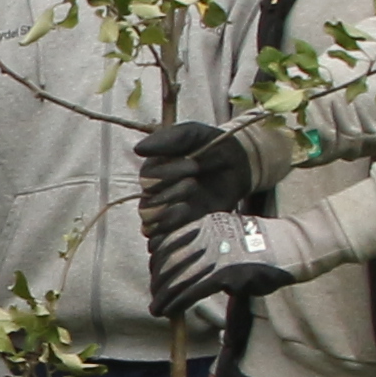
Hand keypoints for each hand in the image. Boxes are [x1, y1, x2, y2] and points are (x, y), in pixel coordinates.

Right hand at [134, 115, 279, 237]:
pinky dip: (170, 239)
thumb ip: (168, 139)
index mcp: (152, 170)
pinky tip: (190, 226)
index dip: (167, 174)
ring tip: (188, 206)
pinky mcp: (181, 228)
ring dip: (168, 218)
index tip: (194, 165)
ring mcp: (167, 213)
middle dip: (170, 195)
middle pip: (146, 207)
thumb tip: (138, 149)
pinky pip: (162, 242)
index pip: (147, 180)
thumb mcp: (192, 134)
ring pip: (150, 226)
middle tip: (194, 183)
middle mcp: (154, 194)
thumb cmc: (211, 145)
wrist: (237, 163)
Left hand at [146, 205, 323, 318]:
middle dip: (159, 280)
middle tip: (155, 295)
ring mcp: (214, 254)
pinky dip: (176, 303)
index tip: (156, 274)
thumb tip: (187, 263)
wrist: (289, 246)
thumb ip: (208, 244)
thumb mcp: (229, 233)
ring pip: (176, 277)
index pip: (169, 240)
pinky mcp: (224, 274)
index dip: (158, 260)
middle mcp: (206, 235)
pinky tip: (168, 311)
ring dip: (163, 295)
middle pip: (168, 259)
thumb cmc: (262, 242)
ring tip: (157, 307)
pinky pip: (191, 290)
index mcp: (205, 222)